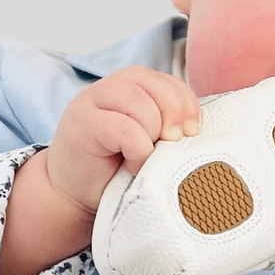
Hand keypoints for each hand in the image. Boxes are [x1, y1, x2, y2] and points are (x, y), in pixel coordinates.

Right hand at [0, 67, 201, 274]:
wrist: (75, 190)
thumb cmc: (119, 166)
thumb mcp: (153, 141)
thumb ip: (171, 125)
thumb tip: (199, 130)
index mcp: (137, 84)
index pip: (174, 84)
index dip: (189, 108)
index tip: (193, 135)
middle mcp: (115, 85)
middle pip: (161, 89)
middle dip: (175, 119)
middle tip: (171, 145)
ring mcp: (94, 99)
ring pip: (142, 106)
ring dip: (151, 137)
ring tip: (144, 157)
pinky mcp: (82, 121)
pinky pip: (126, 129)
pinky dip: (137, 151)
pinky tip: (132, 165)